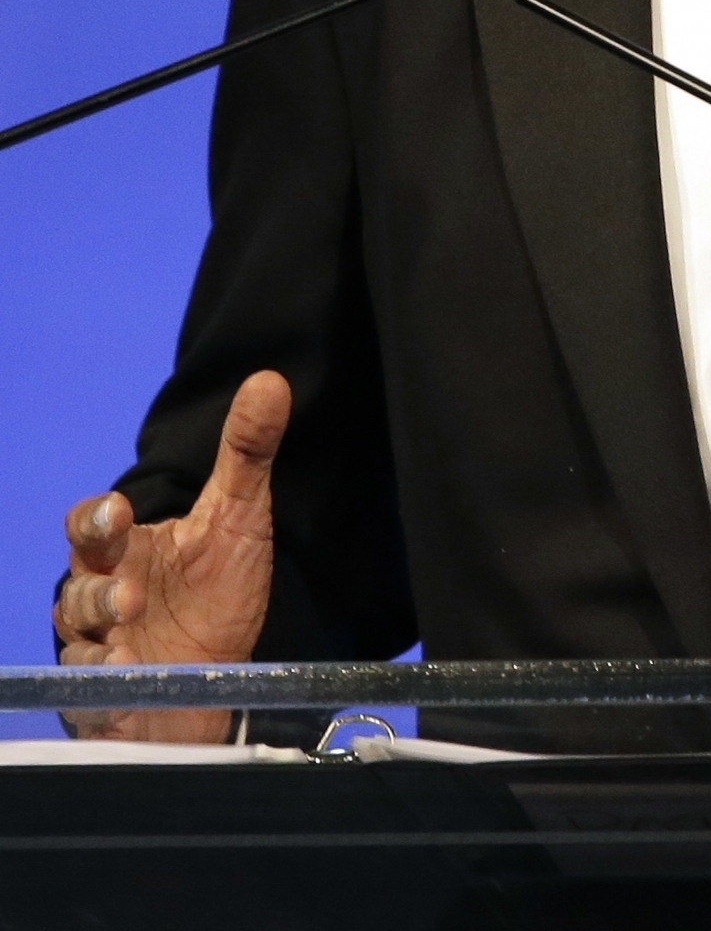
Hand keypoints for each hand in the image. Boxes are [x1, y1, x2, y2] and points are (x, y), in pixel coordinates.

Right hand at [54, 371, 290, 742]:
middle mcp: (105, 590)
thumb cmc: (220, 587)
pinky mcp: (104, 691)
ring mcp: (101, 642)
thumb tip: (270, 381)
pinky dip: (104, 679)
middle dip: (96, 584)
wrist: (223, 667)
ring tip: (132, 630)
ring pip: (78, 632)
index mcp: (126, 548)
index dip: (96, 517)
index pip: (91, 524)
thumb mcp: (240, 516)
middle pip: (78, 580)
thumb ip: (247, 452)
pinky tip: (128, 674)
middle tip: (130, 590)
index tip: (119, 511)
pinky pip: (89, 686)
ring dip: (100, 630)